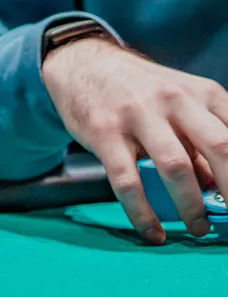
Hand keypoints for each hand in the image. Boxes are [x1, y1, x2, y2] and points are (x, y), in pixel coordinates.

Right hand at [42, 37, 227, 241]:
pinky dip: (143, 213)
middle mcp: (173, 100)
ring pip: (176, 167)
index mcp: (201, 92)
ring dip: (192, 206)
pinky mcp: (104, 133)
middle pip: (220, 148)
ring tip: (199, 228)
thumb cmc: (140, 90)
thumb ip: (200, 141)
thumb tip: (216, 186)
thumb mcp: (180, 103)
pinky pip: (128, 181)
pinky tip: (153, 233)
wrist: (83, 63)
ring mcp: (137, 115)